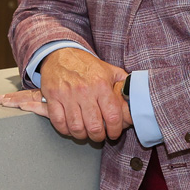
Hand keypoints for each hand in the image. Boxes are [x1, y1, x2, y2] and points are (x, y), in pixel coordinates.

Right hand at [0, 48, 128, 141]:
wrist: (60, 53)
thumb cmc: (86, 65)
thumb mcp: (109, 70)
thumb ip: (124, 83)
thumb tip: (137, 96)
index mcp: (101, 85)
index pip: (112, 116)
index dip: (115, 130)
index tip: (113, 134)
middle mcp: (84, 90)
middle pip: (94, 126)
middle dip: (98, 136)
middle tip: (99, 136)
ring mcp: (66, 94)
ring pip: (76, 127)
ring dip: (82, 135)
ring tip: (85, 133)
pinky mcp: (52, 97)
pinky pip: (58, 121)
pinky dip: (64, 130)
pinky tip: (70, 128)